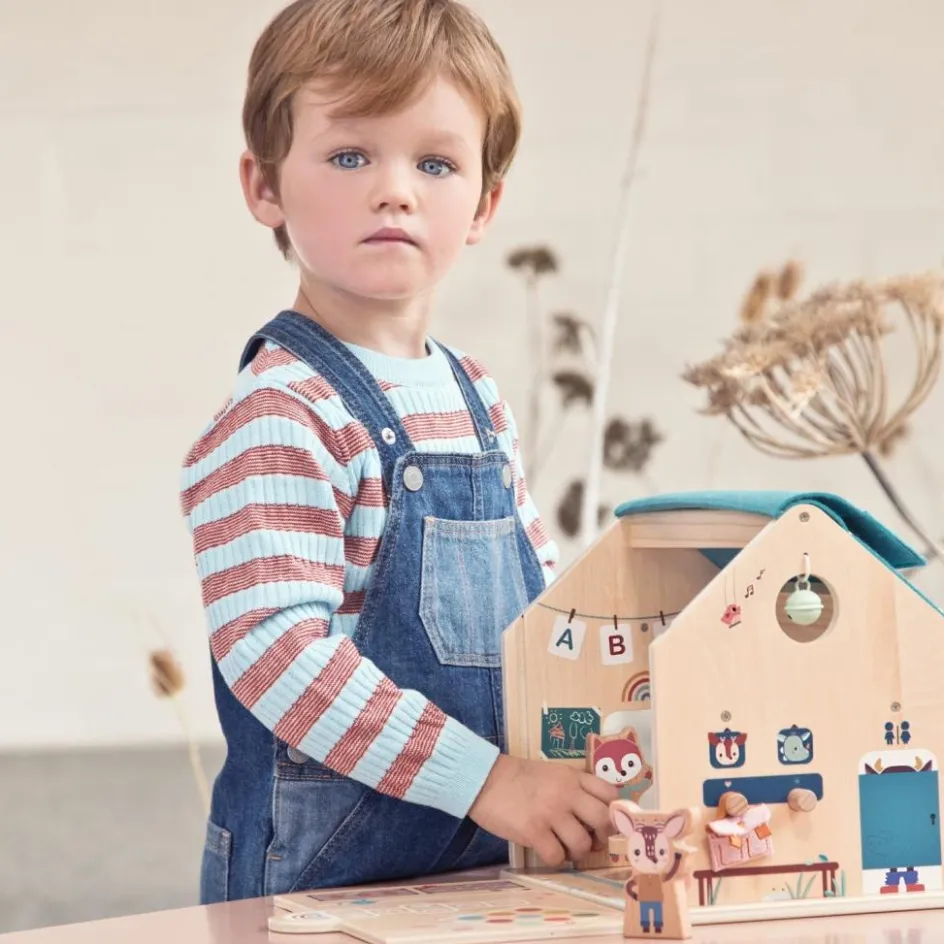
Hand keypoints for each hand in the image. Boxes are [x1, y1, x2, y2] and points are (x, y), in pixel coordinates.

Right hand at [468, 754, 619, 865]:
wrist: (485, 778)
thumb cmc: (518, 777)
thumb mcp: (552, 772)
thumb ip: (573, 787)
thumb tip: (592, 814)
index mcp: (572, 777)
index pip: (610, 793)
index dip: (612, 810)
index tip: (604, 821)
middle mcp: (566, 794)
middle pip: (603, 820)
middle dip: (602, 836)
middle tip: (591, 839)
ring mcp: (550, 813)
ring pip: (582, 844)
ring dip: (577, 851)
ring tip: (565, 847)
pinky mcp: (533, 831)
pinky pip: (557, 857)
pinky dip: (555, 859)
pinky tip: (547, 850)